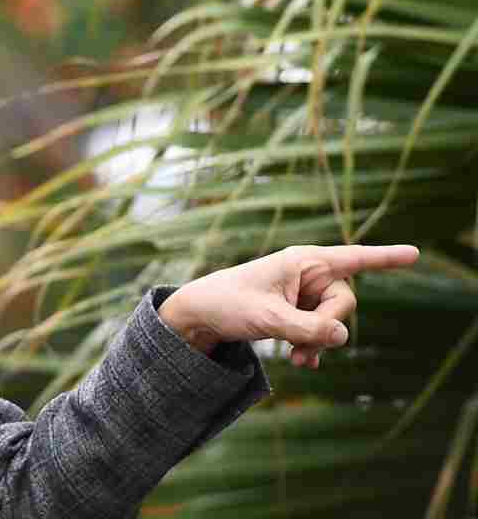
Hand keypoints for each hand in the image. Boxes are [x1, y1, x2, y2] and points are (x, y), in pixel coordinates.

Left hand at [158, 244, 419, 366]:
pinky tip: (302, 361)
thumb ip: (307, 329)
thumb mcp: (267, 319)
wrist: (198, 315)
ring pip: (332, 321)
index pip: (353, 258)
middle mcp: (307, 272)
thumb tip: (343, 338)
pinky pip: (320, 329)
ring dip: (318, 341)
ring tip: (294, 359)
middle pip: (344, 302)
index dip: (386, 258)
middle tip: (299, 348)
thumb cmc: (227, 304)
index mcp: (303, 260)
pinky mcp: (296, 310)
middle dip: (327, 328)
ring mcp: (302, 292)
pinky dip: (313, 345)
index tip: (416, 254)